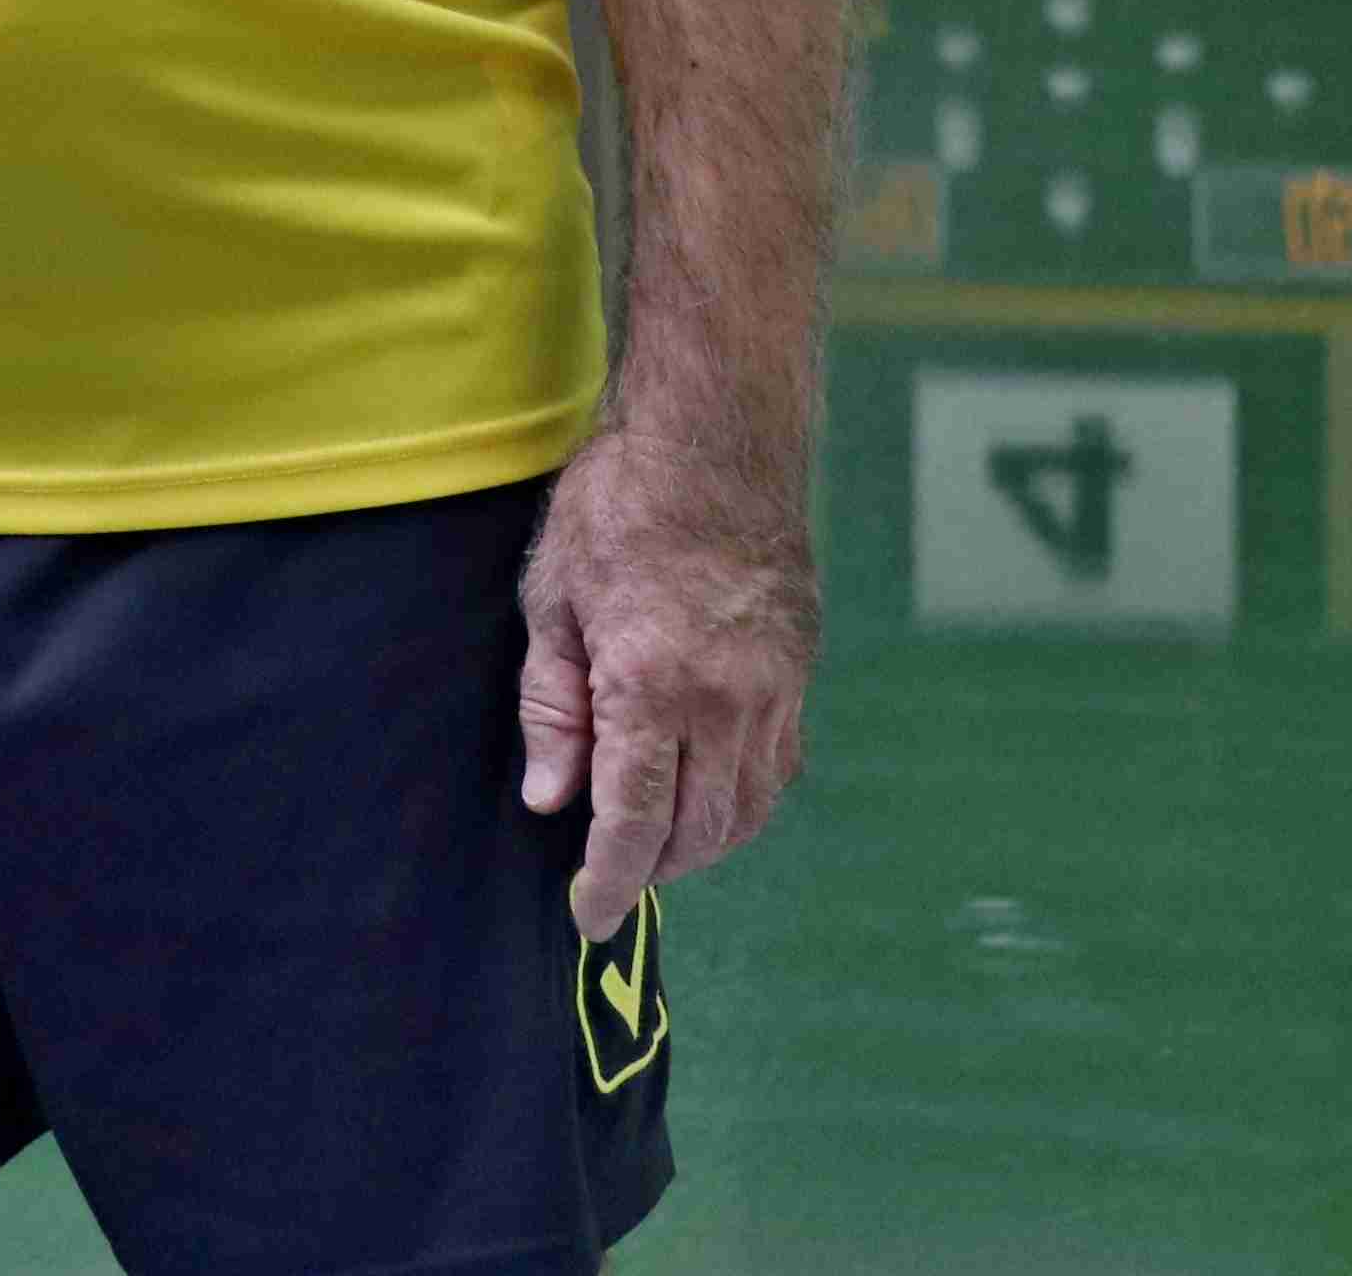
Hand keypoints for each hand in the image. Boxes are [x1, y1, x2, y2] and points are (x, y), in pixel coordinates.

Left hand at [515, 422, 816, 941]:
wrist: (716, 434)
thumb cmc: (617, 503)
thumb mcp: (552, 596)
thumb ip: (551, 706)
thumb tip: (550, 800)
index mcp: (651, 685)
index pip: (634, 824)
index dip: (609, 883)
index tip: (587, 916)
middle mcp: (725, 701)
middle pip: (697, 832)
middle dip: (652, 868)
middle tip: (611, 868)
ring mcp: (775, 687)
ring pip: (748, 810)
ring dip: (702, 842)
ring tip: (657, 838)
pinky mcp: (801, 667)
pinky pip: (780, 765)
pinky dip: (744, 799)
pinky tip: (709, 788)